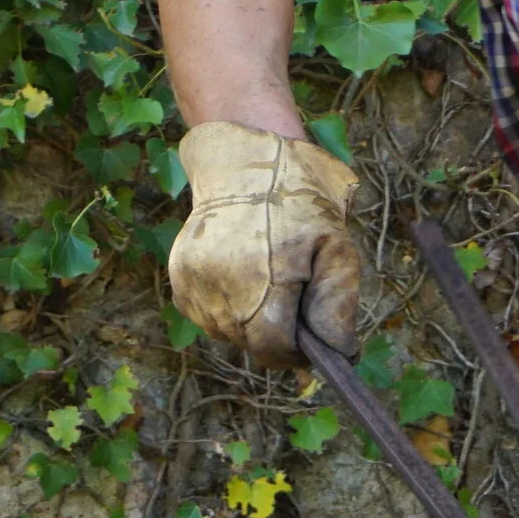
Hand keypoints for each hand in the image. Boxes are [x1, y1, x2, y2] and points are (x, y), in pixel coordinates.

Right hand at [168, 123, 363, 362]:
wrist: (246, 163)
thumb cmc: (299, 204)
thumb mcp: (336, 248)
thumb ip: (336, 306)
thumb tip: (339, 354)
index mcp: (263, 278)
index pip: (273, 347)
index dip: (295, 353)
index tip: (308, 343)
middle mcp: (221, 285)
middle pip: (250, 343)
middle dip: (275, 336)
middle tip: (292, 305)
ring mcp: (195, 283)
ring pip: (227, 333)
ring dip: (249, 323)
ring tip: (265, 283)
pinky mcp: (180, 279)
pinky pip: (206, 316)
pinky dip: (226, 310)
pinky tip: (241, 279)